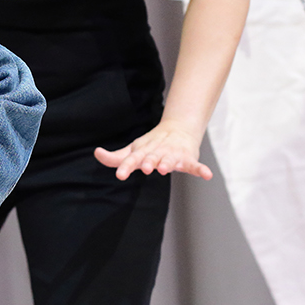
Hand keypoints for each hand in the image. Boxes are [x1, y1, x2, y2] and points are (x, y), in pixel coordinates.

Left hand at [94, 122, 212, 180]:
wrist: (178, 129)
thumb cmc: (151, 144)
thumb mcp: (132, 150)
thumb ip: (115, 158)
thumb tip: (96, 153)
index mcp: (143, 152)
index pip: (132, 159)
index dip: (125, 166)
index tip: (120, 175)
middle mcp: (157, 153)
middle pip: (152, 158)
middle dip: (150, 162)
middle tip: (147, 168)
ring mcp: (173, 155)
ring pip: (171, 160)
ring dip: (169, 163)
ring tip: (166, 168)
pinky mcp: (188, 159)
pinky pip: (195, 166)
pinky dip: (202, 170)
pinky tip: (207, 175)